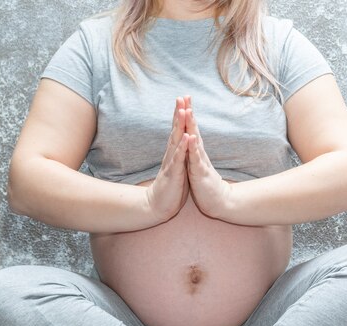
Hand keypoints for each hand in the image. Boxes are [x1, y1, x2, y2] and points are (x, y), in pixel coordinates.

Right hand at [145, 96, 190, 221]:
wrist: (158, 205)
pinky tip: (188, 138)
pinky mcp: (173, 174)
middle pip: (175, 130)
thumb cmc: (170, 187)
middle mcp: (171, 155)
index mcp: (174, 153)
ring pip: (176, 141)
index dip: (181, 115)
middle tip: (181, 97)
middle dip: (179, 113)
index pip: (178, 131)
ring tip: (184, 111)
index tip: (184, 99)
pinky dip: (183, 148)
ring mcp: (171, 163)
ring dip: (180, 126)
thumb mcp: (177, 167)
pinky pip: (179, 159)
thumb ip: (179, 154)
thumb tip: (182, 141)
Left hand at [184, 97, 232, 218]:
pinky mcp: (200, 173)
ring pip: (195, 140)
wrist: (218, 202)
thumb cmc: (207, 184)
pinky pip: (196, 159)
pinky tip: (190, 137)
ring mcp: (201, 162)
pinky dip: (193, 148)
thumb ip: (195, 152)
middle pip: (193, 129)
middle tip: (185, 96)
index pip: (190, 129)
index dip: (186, 114)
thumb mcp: (198, 165)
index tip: (182, 98)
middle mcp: (199, 153)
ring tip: (188, 111)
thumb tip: (191, 139)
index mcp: (196, 152)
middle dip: (189, 112)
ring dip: (191, 126)